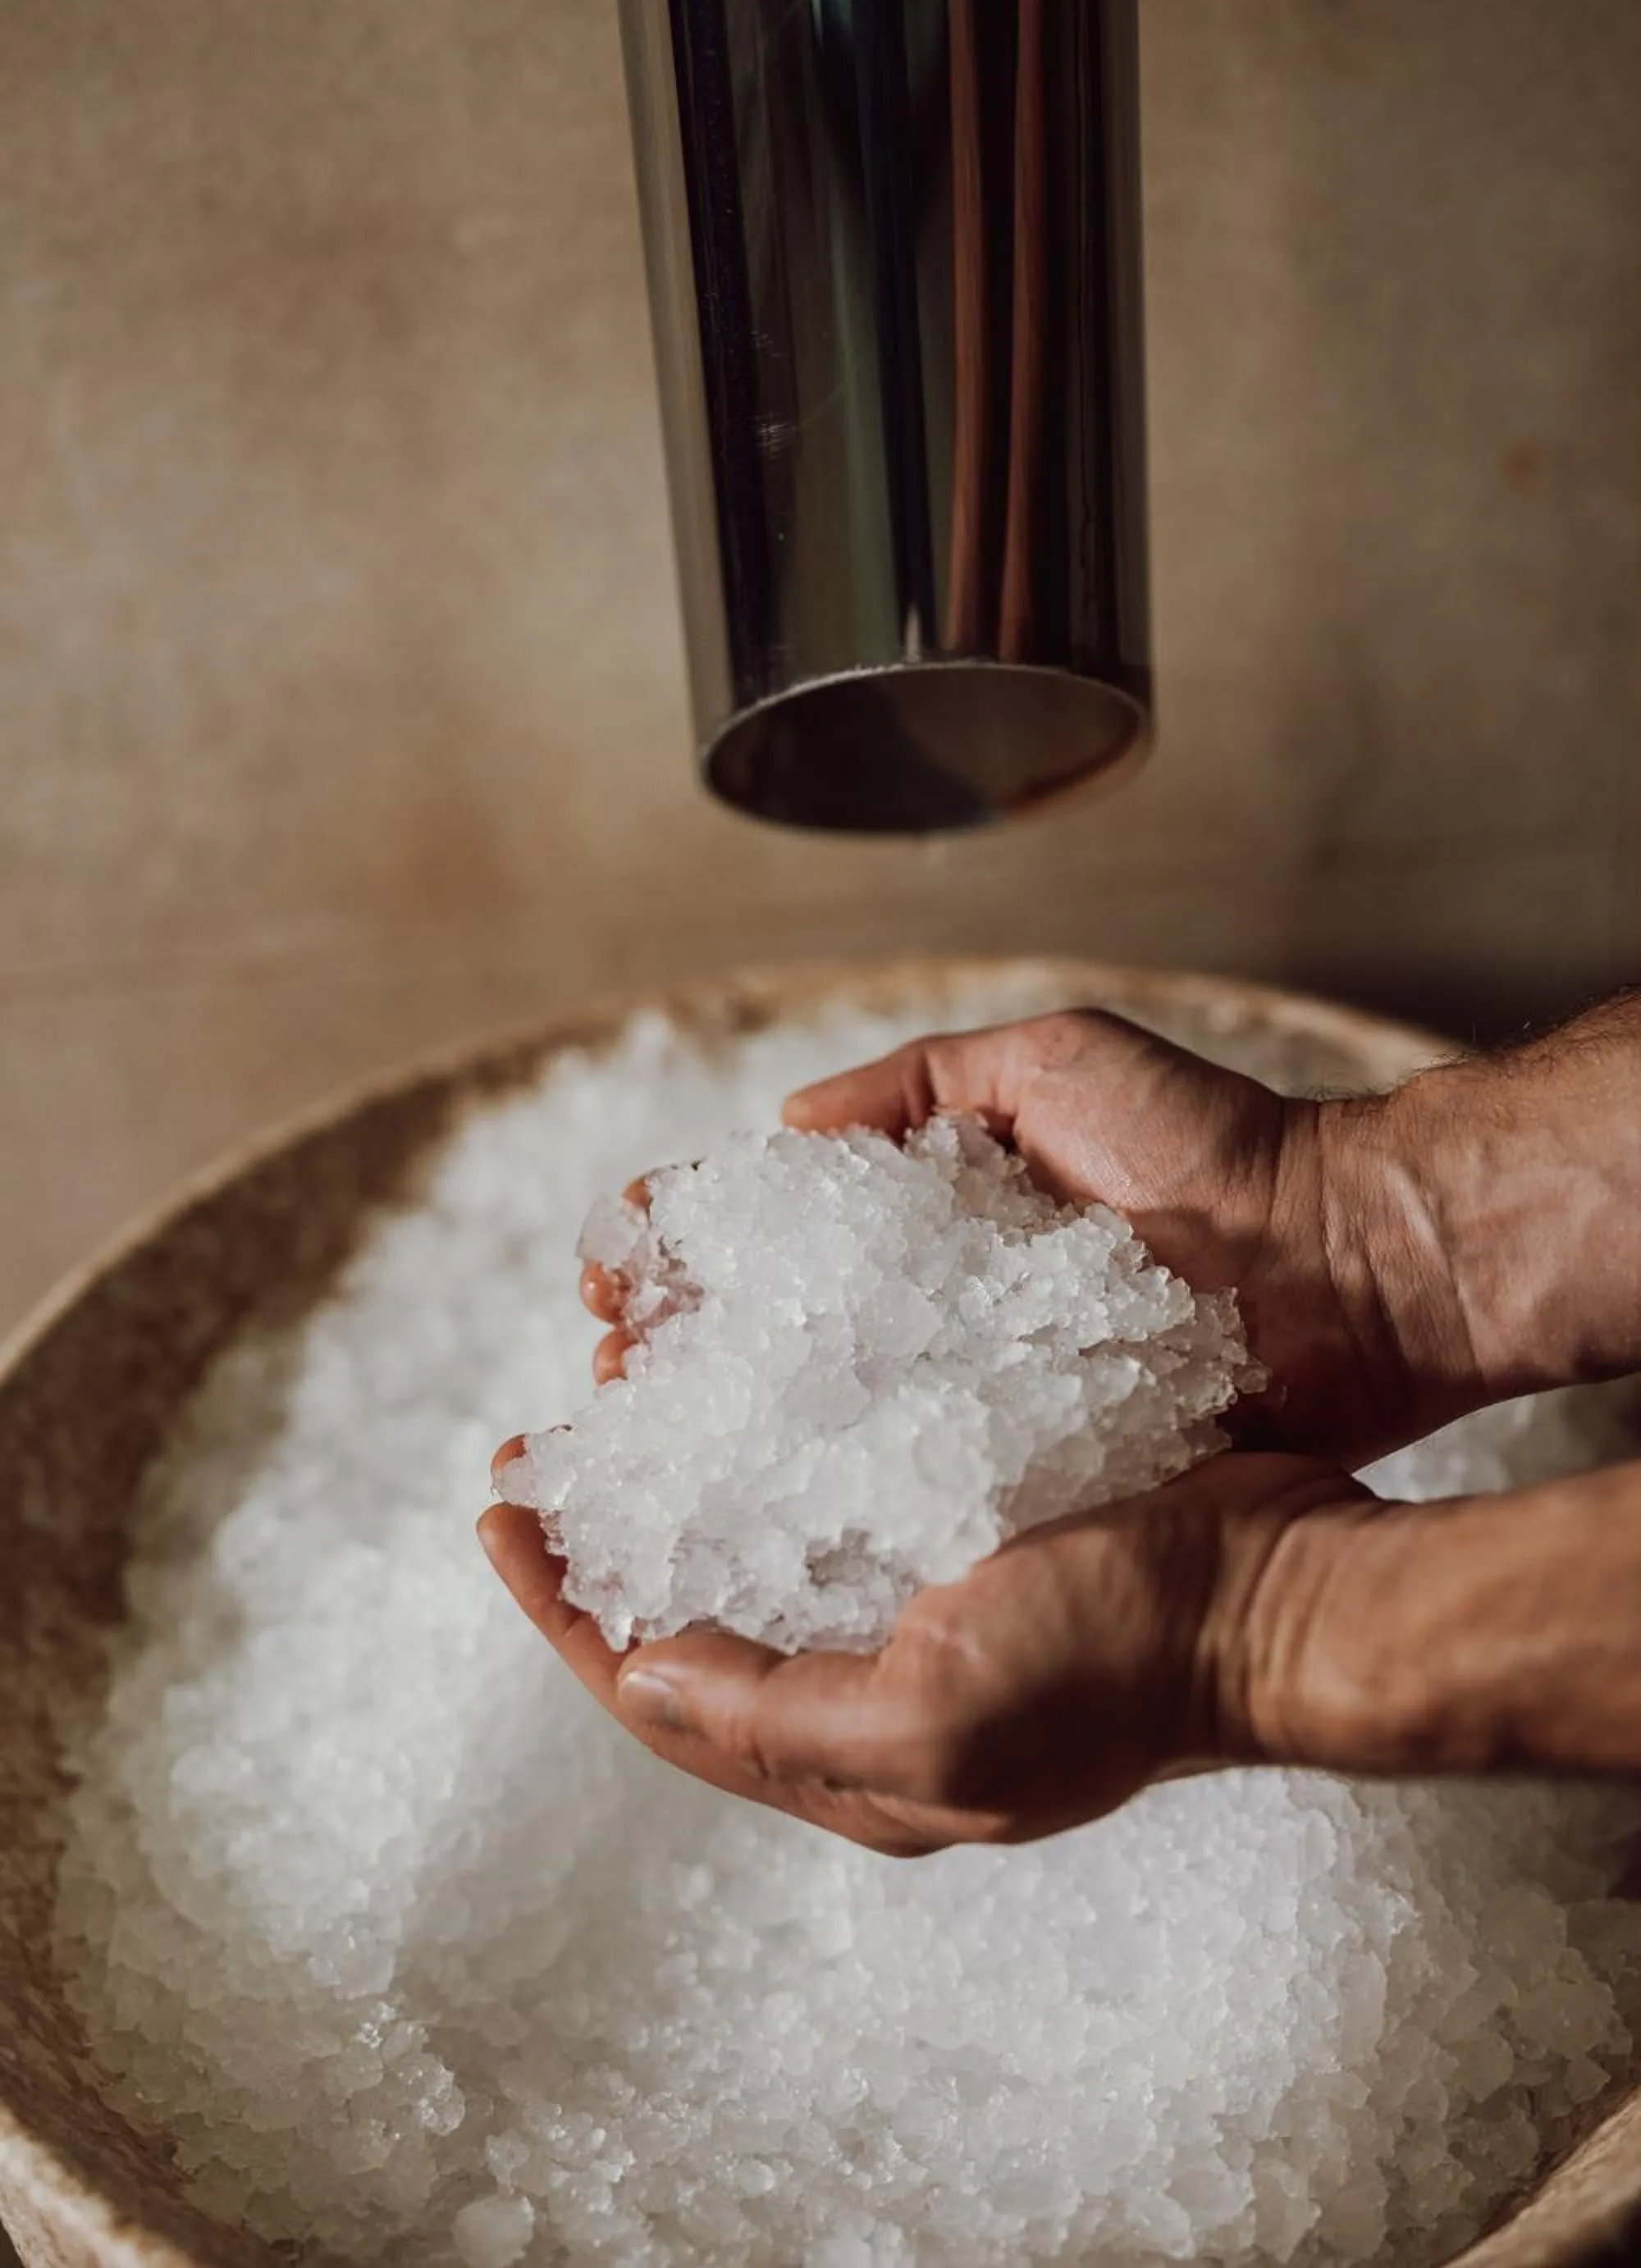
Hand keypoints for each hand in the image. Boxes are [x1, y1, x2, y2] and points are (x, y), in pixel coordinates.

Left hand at [479, 1444, 1371, 1855]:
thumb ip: (779, 1713)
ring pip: (761, 1548)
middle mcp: (878, 1693)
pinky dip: (774, 1443)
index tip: (498, 1511)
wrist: (1282, 1591)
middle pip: (697, 1620)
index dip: (564, 1605)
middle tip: (543, 1446)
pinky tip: (759, 1380)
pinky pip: (839, 1494)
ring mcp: (930, 1615)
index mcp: (855, 1756)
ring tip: (629, 1393)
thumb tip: (636, 1681)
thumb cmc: (1120, 1654)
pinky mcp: (976, 1537)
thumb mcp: (938, 1710)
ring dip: (683, 1477)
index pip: (660, 1690)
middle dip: (608, 1538)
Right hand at [586, 1009, 1472, 1462]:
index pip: (777, 1227)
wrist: (1351, 1266)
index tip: (619, 1261)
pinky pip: (911, 1497)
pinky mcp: (1029, 1475)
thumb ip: (924, 1080)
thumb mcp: (1056, 1062)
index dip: (687, 1243)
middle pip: (775, 1333)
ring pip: (822, 1424)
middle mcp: (941, 1313)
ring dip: (724, 1434)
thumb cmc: (1214, 1147)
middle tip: (610, 1370)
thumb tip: (784, 1121)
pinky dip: (827, 1508)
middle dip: (679, 1347)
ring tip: (643, 1444)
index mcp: (935, 1216)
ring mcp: (980, 1400)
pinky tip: (746, 1525)